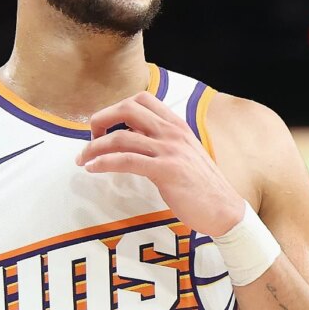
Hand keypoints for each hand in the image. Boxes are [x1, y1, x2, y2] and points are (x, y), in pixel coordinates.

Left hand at [76, 91, 244, 236]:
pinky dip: (103, 162)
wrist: (225, 210)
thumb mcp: (185, 155)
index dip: (117, 107)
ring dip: (94, 146)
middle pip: (127, 108)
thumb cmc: (202, 187)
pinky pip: (126, 160)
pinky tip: (92, 168)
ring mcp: (170, 150)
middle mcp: (172, 132)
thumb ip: (163, 144)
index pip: (142, 99)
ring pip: (121, 136)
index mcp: (177, 125)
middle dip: (101, 119)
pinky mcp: (166, 171)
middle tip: (90, 137)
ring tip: (83, 158)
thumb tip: (134, 142)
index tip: (106, 125)